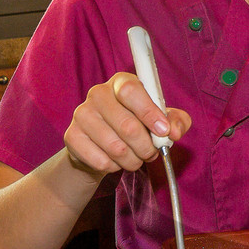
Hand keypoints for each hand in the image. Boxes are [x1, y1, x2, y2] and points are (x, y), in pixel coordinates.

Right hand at [63, 72, 192, 176]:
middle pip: (127, 125)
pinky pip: (100, 160)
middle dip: (146, 146)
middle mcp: (98, 93)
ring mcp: (82, 114)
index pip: (132, 91)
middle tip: (151, 152)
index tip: (163, 132)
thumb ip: (176, 121)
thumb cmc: (136, 125)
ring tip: (135, 157)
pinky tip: (116, 161)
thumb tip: (174, 132)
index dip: (150, 113)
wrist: (102, 145)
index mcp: (121, 82)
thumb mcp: (161, 120)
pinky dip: (115, 167)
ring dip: (132, 159)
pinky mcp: (72, 136)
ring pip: (116, 147)